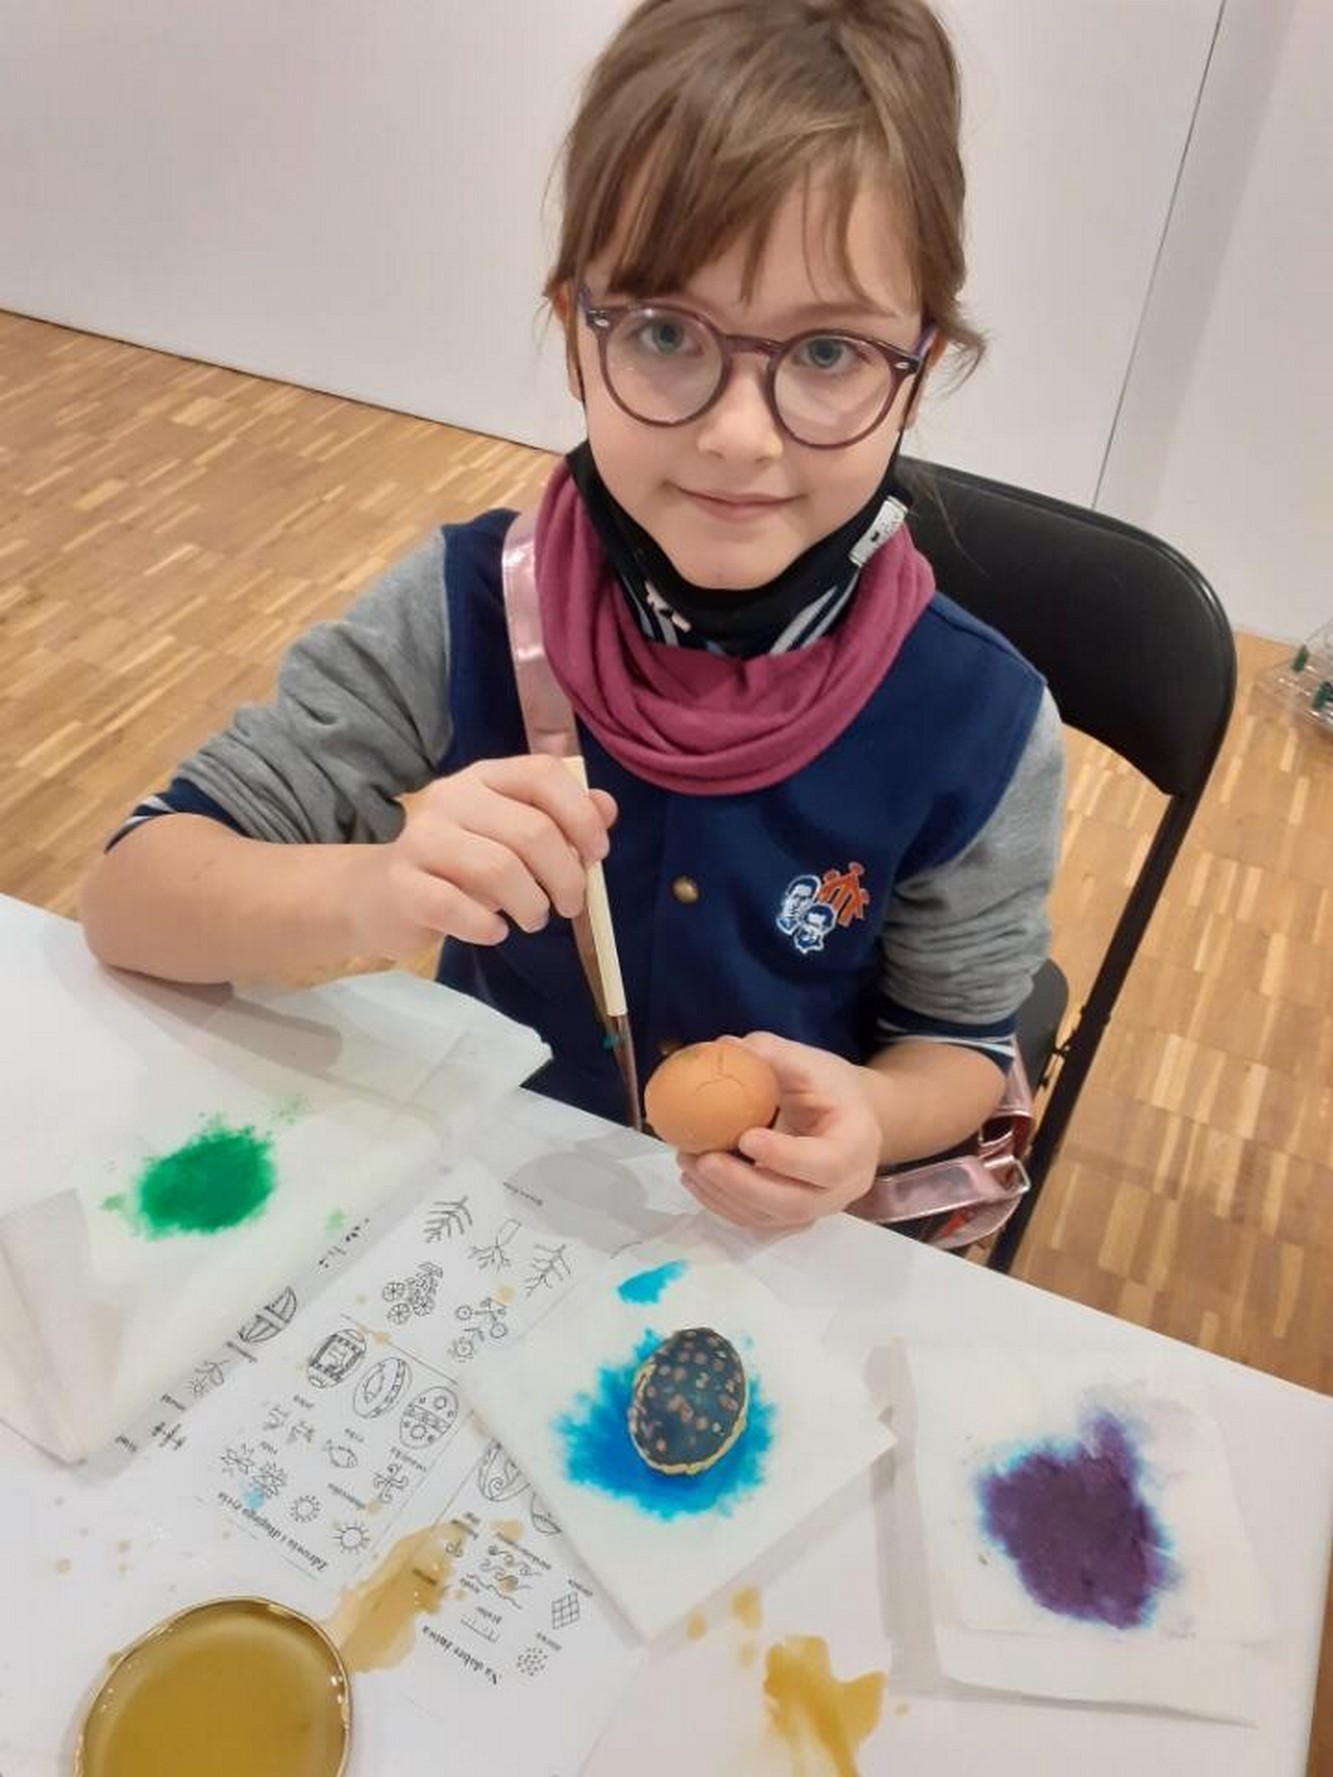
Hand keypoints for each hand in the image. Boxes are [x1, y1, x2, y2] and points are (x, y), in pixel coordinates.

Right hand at [348, 755, 615, 961]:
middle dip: (565, 876)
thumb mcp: (512, 836)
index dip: (581, 815)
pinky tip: (495, 931)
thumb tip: (607, 808)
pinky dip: (487, 926)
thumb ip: (561, 820)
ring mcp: (421, 838)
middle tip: (568, 905)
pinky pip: (456, 906)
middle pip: (530, 830)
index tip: (597, 856)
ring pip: (498, 869)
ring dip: (531, 904)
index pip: (542, 774)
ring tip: (532, 919)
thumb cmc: (460, 865)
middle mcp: (452, 797)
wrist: (380, 894)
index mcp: (486, 777)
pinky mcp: (402, 884)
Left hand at [676, 1033, 882, 1229]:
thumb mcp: (809, 1063)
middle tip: (703, 1160)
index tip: (745, 1137)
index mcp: (857, 1145)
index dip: (786, 1157)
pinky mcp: (790, 1217)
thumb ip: (771, 1054)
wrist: (846, 1117)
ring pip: (770, 1218)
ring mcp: (817, 1209)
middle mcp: (842, 1188)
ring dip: (723, 1195)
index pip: (828, 1163)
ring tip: (688, 1161)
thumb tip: (724, 1048)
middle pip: (795, 1204)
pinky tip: (694, 1176)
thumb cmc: (829, 1087)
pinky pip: (755, 1221)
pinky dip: (720, 1202)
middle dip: (743, 1185)